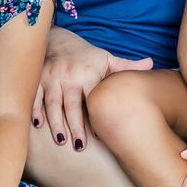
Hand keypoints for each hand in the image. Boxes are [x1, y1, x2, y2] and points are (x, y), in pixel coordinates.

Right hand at [33, 37, 151, 151]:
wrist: (60, 40)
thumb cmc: (88, 56)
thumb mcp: (108, 59)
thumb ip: (127, 66)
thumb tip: (151, 63)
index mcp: (88, 74)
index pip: (92, 98)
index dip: (96, 117)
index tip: (101, 137)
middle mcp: (68, 76)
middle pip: (71, 105)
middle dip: (75, 126)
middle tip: (79, 147)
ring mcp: (51, 78)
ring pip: (52, 103)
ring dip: (55, 123)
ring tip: (60, 141)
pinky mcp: (37, 79)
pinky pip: (34, 97)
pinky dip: (34, 110)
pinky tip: (37, 126)